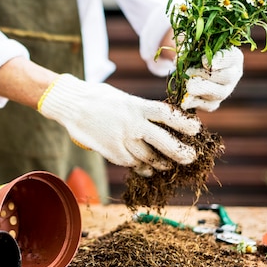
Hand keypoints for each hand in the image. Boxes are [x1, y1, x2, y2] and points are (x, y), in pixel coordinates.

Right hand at [38, 74, 200, 175]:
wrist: (71, 104)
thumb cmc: (98, 97)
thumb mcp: (123, 98)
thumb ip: (140, 110)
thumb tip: (160, 121)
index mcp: (136, 106)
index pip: (167, 115)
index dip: (184, 124)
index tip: (196, 130)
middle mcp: (132, 124)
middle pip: (164, 142)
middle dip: (181, 152)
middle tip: (190, 157)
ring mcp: (122, 140)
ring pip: (149, 157)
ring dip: (161, 164)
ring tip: (167, 166)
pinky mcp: (112, 152)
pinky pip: (132, 163)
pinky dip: (141, 167)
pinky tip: (146, 169)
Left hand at [181, 46, 243, 111]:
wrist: (193, 69)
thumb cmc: (197, 53)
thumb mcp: (194, 47)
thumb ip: (190, 49)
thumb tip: (178, 60)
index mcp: (233, 57)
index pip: (231, 57)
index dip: (218, 60)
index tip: (203, 61)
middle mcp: (233, 75)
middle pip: (227, 76)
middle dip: (206, 75)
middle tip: (190, 72)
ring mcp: (225, 91)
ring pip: (219, 93)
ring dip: (200, 89)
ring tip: (187, 85)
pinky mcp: (214, 103)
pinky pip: (208, 105)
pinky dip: (195, 102)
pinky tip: (185, 98)